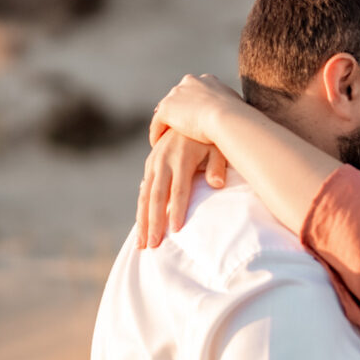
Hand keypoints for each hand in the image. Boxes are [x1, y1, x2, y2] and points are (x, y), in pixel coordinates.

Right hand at [137, 129, 228, 248]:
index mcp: (181, 159)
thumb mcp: (217, 146)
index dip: (176, 210)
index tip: (176, 230)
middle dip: (153, 222)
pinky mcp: (150, 165)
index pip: (178, 190)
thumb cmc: (209, 136)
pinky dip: (141, 209)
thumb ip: (217, 165)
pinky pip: (143, 190)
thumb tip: (218, 184)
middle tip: (152, 245)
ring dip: (142, 220)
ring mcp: (154, 163)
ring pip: (145, 196)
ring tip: (141, 243)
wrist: (190, 115)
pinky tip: (141, 225)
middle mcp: (163, 161)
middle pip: (156, 196)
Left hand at [149, 74, 243, 146]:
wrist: (226, 118)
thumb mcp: (240, 108)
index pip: (196, 91)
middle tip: (178, 128)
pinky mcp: (166, 108)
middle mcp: (190, 82)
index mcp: (208, 81)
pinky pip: (157, 122)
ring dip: (167, 123)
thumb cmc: (239, 117)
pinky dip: (157, 133)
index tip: (195, 117)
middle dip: (178, 111)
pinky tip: (158, 145)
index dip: (195, 104)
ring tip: (166, 139)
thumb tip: (246, 117)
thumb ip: (235, 108)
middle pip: (179, 97)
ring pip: (167, 109)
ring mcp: (176, 94)